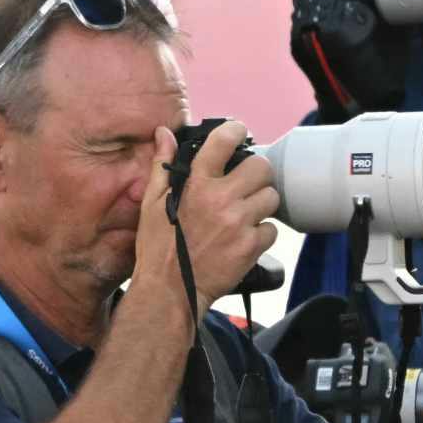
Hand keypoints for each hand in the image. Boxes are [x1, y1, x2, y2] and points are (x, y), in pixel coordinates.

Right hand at [137, 122, 278, 309]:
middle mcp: (221, 199)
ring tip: (245, 212)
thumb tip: (164, 134)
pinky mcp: (251, 247)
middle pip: (261, 167)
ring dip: (261, 202)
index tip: (237, 134)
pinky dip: (262, 232)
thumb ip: (162, 165)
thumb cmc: (157, 247)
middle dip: (256, 173)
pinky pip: (271, 229)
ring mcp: (239, 223)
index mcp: (196, 184)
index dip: (236, 131)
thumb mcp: (150, 203)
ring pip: (271, 197)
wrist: (169, 291)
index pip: (225, 140)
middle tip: (245, 183)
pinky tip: (244, 237)